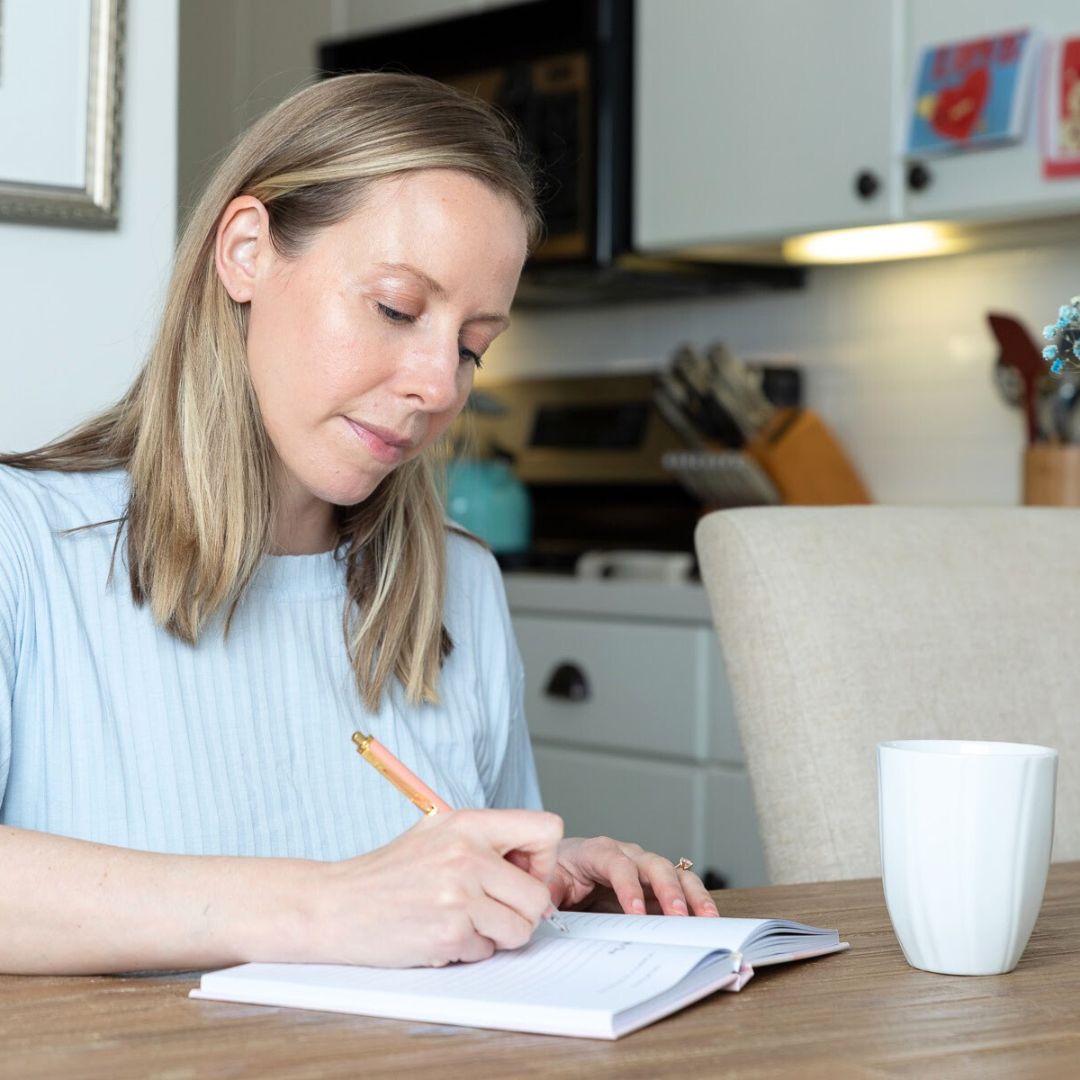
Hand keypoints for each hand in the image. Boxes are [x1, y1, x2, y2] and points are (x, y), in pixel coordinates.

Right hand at [304, 808, 563, 967]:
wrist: (334, 905)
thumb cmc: (387, 873)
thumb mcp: (437, 834)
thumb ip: (487, 843)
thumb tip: (536, 868)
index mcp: (469, 823)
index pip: (547, 828)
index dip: (542, 859)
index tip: (520, 873)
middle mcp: (468, 855)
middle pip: (538, 896)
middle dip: (521, 911)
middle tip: (490, 909)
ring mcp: (459, 896)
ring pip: (521, 930)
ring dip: (497, 935)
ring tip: (463, 922)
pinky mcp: (449, 934)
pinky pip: (487, 953)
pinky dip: (468, 951)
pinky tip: (439, 933)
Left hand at [546, 836, 719, 916]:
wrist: (565, 865)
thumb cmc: (557, 871)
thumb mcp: (547, 879)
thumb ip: (547, 892)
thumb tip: (544, 910)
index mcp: (597, 851)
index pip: (617, 864)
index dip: (628, 887)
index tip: (636, 913)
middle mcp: (627, 854)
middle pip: (653, 865)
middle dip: (667, 890)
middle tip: (678, 916)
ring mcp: (645, 867)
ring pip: (675, 873)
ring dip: (692, 894)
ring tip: (708, 918)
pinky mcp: (655, 884)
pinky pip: (681, 888)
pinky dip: (696, 901)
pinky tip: (708, 920)